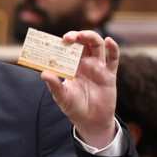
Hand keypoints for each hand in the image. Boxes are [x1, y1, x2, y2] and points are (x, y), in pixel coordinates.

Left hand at [41, 31, 118, 148]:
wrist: (91, 122)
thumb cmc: (74, 108)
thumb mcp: (62, 97)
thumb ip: (54, 85)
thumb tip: (44, 74)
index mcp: (72, 66)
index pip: (69, 48)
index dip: (64, 42)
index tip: (57, 41)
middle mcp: (85, 63)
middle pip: (83, 42)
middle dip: (76, 36)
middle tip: (68, 38)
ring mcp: (98, 67)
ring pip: (97, 45)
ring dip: (91, 36)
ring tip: (82, 35)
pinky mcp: (109, 74)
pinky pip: (113, 58)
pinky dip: (113, 48)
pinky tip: (108, 41)